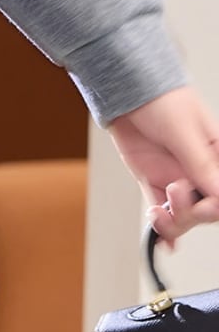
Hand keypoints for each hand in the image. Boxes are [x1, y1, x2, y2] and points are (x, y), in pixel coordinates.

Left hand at [105, 84, 218, 250]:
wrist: (123, 87)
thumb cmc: (160, 98)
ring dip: (174, 222)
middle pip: (207, 210)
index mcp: (218, 158)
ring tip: (159, 214)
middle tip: (175, 194)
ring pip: (184, 214)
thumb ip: (201, 164)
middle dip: (192, 211)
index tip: (205, 204)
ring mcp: (176, 177)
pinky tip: (163, 243)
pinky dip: (162, 227)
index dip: (214, 206)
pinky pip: (161, 208)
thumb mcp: (184, 132)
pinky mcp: (152, 179)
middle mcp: (199, 171)